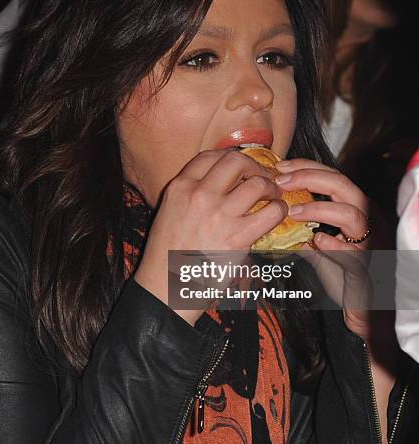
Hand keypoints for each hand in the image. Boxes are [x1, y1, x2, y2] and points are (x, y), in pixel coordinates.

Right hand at [136, 148, 287, 325]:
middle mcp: (199, 194)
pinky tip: (276, 215)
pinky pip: (270, 212)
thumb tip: (220, 182)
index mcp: (180, 187)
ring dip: (271, 188)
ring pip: (258, 184)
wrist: (164, 287)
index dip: (231, 156)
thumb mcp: (169, 212)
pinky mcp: (237, 237)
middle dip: (254, 166)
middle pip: (236, 161)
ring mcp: (219, 214)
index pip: (211, 156)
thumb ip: (191, 193)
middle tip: (261, 178)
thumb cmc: (166, 254)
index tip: (242, 167)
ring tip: (272, 198)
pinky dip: (279, 210)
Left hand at [274, 158, 386, 340]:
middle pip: (344, 185)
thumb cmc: (340, 271)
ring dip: (319, 209)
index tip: (280, 167)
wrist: (361, 305)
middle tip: (281, 182)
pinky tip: (315, 241)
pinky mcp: (365, 267)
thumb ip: (303, 226)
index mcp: (355, 208)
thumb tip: (274, 209)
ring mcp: (369, 242)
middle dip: (310, 178)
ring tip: (292, 212)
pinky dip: (334, 245)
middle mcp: (366, 219)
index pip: (333, 176)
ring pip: (352, 214)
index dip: (306, 167)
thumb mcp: (317, 243)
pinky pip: (353, 253)